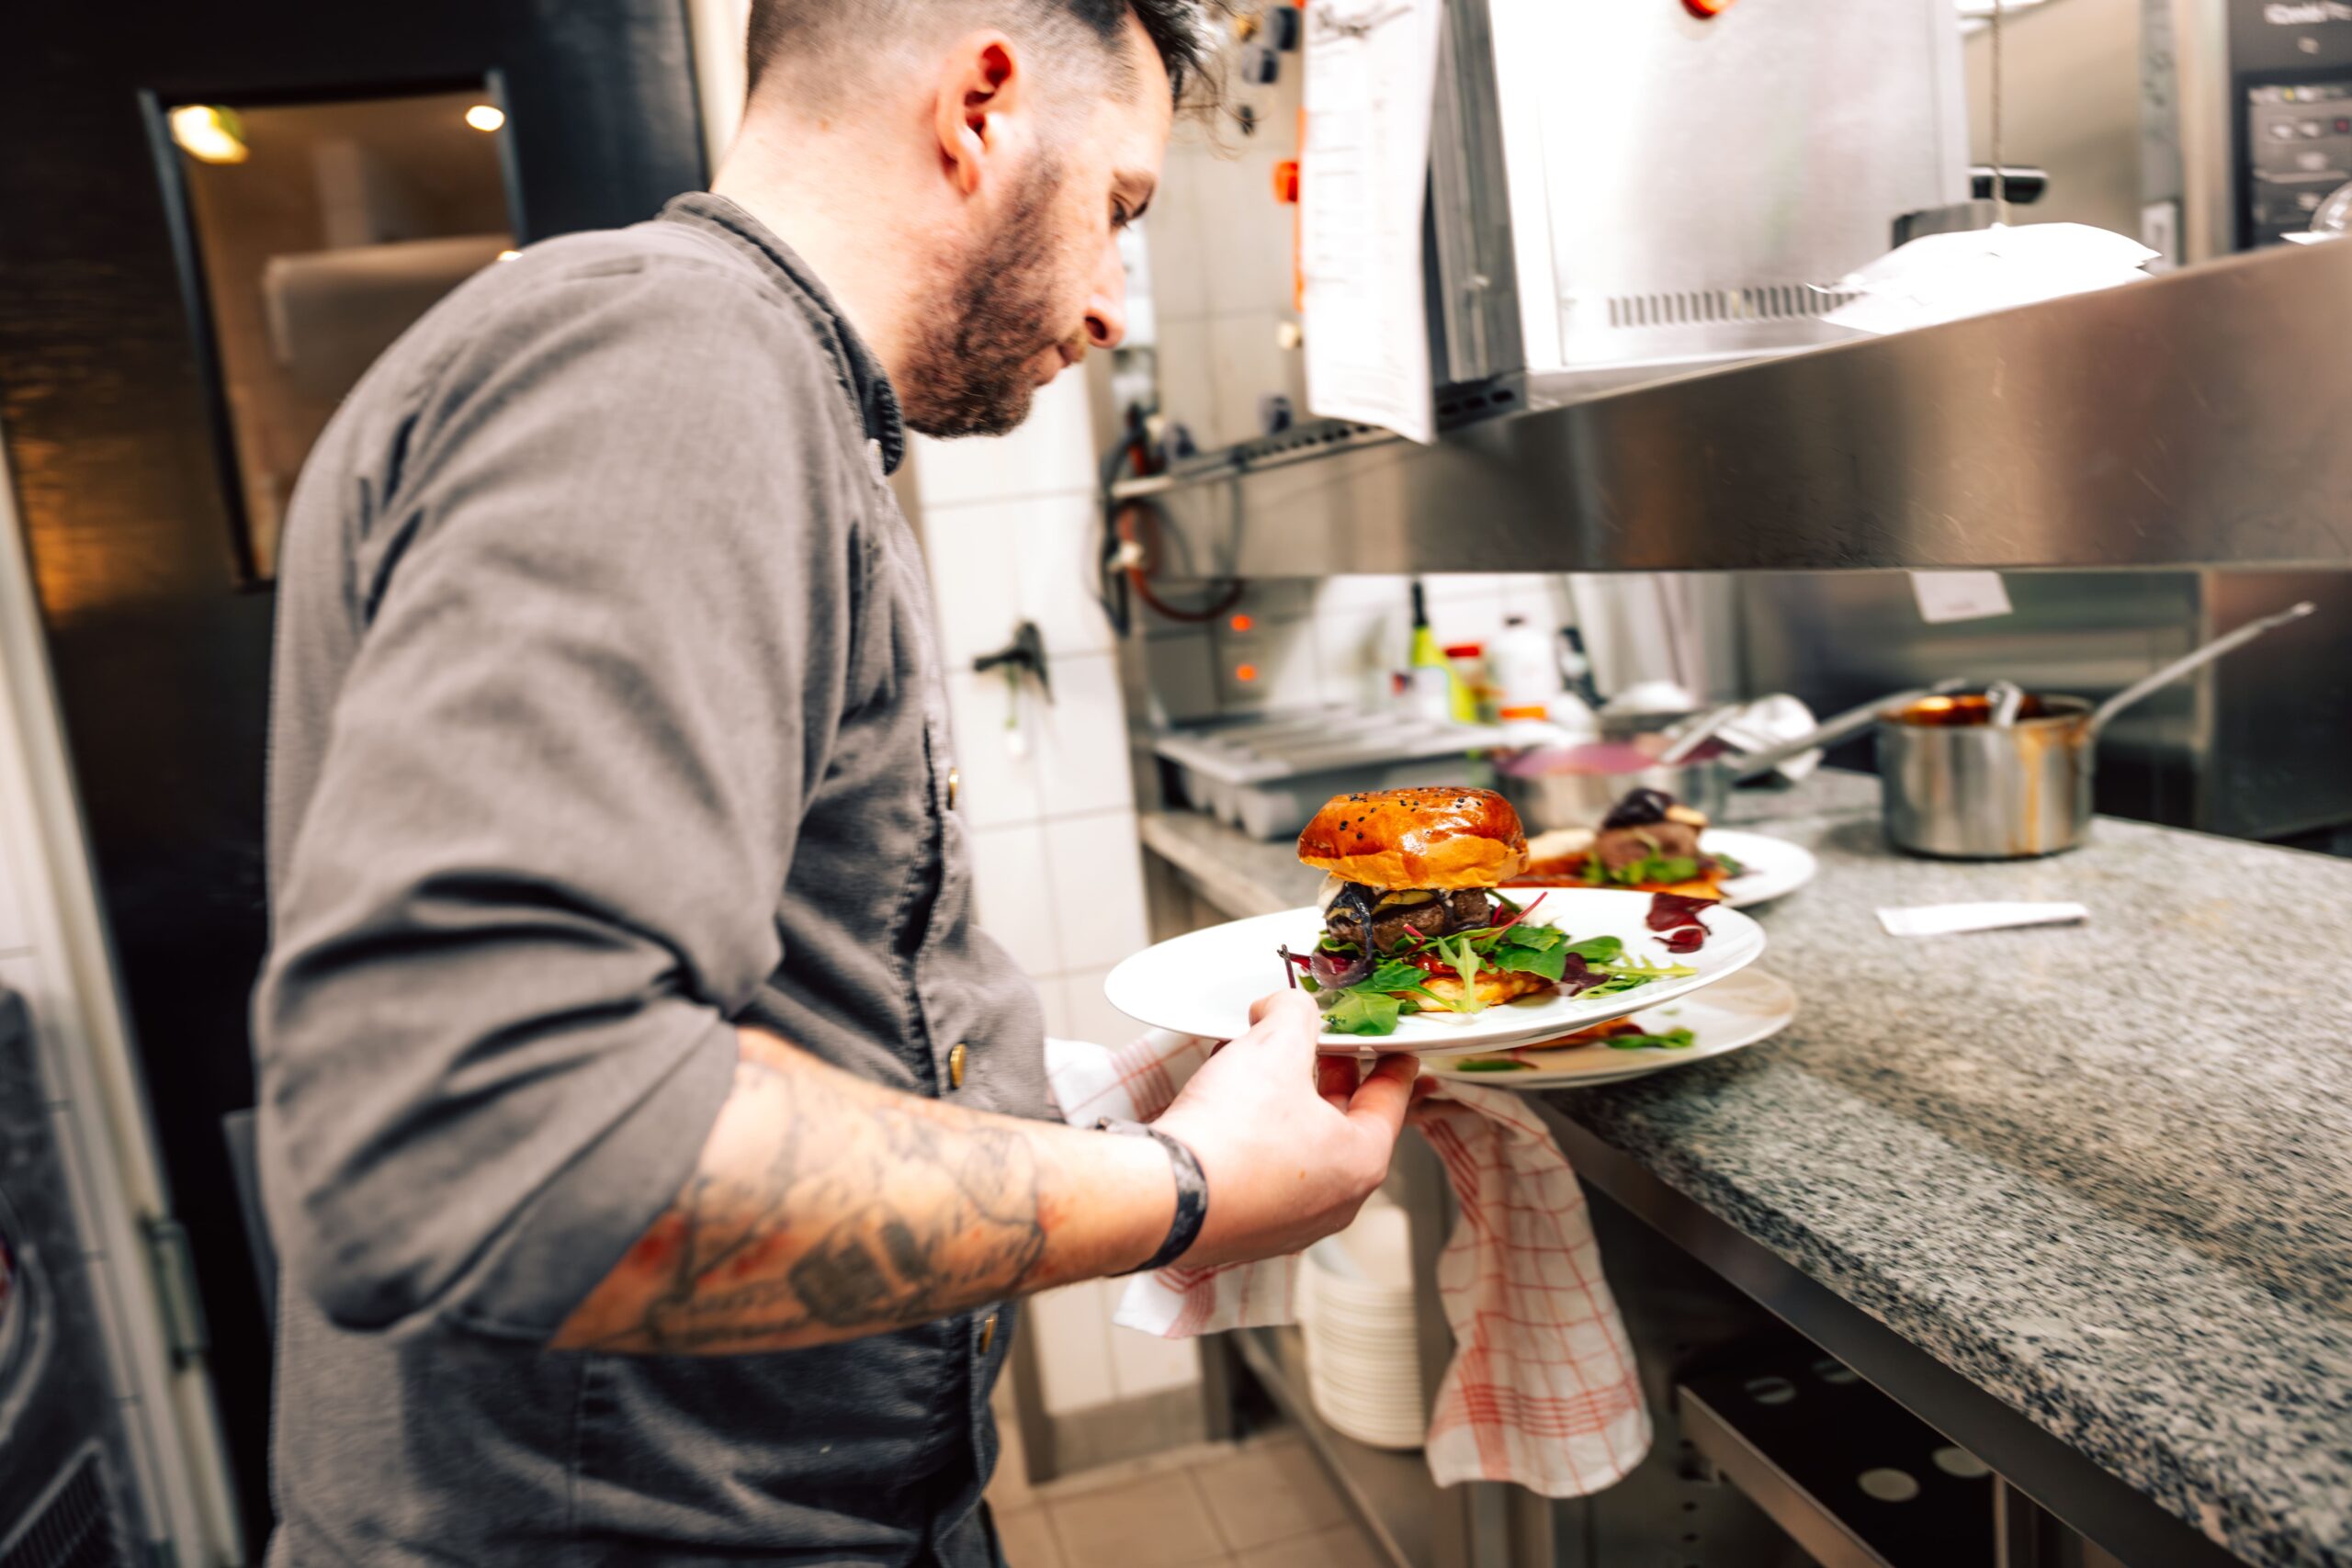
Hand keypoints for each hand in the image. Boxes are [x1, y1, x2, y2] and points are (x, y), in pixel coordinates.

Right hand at [1151, 990, 1418, 1268]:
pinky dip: (1256, 1136)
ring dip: (1286, 1105)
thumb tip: (1286, 1005)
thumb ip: (1292, 1014)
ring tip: (1260, 1067)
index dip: (1394, 1064)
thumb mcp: (1274, 1047)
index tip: (1398, 1051)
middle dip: (1330, 1078)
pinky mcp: (1247, 1229)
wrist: (1164, 1198)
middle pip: (1345, 1124)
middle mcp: (1333, 1200)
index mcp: (1361, 1160)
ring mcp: (1290, 1221)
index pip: (1391, 1100)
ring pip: (1301, 1148)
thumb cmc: (1230, 1137)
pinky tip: (1228, 1105)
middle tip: (1322, 1048)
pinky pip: (1265, 1172)